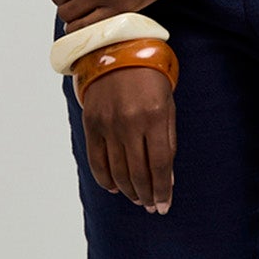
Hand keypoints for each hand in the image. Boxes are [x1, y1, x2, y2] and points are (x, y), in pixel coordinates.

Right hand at [69, 66, 176, 213]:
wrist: (115, 51)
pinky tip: (115, 188)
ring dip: (129, 191)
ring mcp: (107, 124)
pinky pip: (96, 161)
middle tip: (152, 206)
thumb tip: (166, 179)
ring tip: (138, 198)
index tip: (164, 206)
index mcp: (154, 116)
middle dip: (147, 195)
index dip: (162, 190)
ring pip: (118, 171)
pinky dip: (105, 180)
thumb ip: (168, 141)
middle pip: (139, 172)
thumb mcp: (167, 106)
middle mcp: (130, 122)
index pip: (160, 164)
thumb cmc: (149, 79)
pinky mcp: (91, 124)